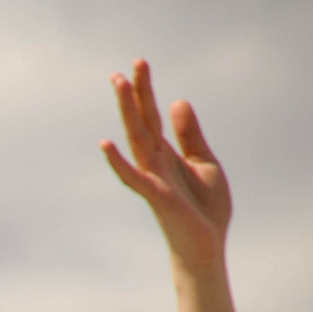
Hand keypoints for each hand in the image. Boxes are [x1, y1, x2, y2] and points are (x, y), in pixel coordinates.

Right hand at [103, 61, 231, 273]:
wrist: (206, 247)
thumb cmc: (204, 209)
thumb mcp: (204, 162)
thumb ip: (190, 135)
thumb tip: (177, 102)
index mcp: (167, 154)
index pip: (153, 116)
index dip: (146, 90)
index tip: (138, 64)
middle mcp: (155, 163)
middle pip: (141, 122)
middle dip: (134, 95)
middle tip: (123, 68)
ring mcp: (153, 178)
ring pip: (137, 139)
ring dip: (127, 112)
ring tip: (120, 85)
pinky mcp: (157, 196)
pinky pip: (134, 177)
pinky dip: (118, 161)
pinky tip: (106, 144)